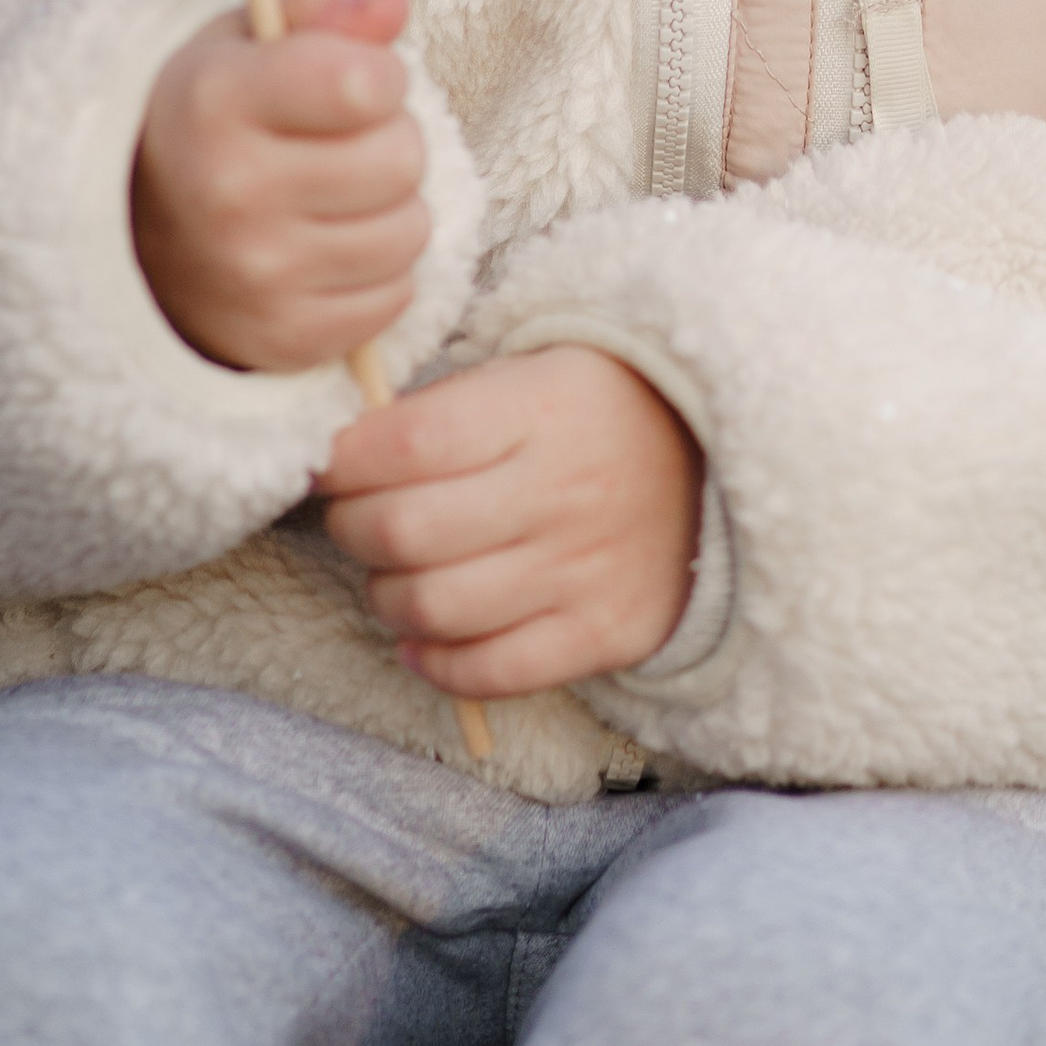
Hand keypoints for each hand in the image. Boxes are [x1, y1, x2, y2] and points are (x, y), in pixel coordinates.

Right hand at [131, 0, 427, 373]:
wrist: (129, 236)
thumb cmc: (211, 121)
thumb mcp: (245, 40)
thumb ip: (322, 7)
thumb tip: (390, 8)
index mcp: (215, 101)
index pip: (366, 84)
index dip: (379, 75)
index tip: (350, 82)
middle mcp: (228, 192)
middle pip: (401, 159)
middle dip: (389, 141)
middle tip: (340, 145)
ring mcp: (254, 275)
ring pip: (408, 232)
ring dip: (389, 210)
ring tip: (335, 197)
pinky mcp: (281, 338)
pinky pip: (393, 299)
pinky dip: (377, 274)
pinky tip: (326, 250)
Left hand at [317, 344, 702, 699]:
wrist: (716, 464)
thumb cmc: (594, 413)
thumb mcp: (529, 373)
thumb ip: (441, 407)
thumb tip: (339, 454)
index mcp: (540, 410)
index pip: (407, 443)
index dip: (344, 460)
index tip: (329, 464)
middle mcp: (562, 491)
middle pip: (405, 531)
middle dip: (353, 528)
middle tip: (355, 518)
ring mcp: (584, 570)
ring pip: (435, 607)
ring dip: (386, 596)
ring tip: (393, 574)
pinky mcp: (605, 633)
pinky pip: (493, 673)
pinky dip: (437, 664)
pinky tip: (421, 639)